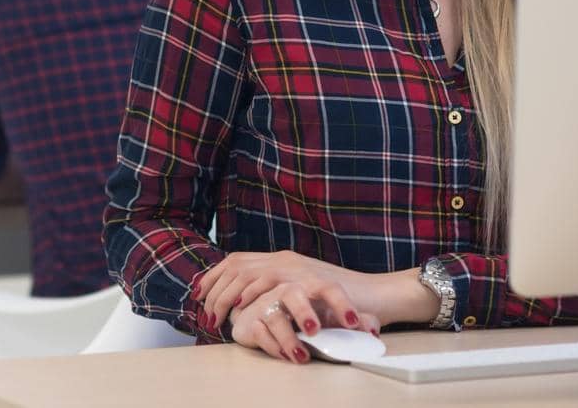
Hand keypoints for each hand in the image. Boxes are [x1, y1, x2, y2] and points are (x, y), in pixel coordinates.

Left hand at [197, 251, 438, 330]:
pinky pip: (278, 287)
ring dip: (233, 298)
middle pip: (239, 267)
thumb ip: (280, 295)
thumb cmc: (342, 302)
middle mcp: (286, 259)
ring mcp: (299, 268)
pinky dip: (258, 299)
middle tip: (207, 315)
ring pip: (253, 276)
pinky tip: (247, 312)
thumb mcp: (302, 295)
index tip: (199, 293)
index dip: (215, 276)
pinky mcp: (312, 281)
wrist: (378, 295)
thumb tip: (251, 309)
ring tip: (222, 318)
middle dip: (216, 290)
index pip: (238, 262)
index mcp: (281, 260)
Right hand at [227, 283, 379, 363]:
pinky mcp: (251, 319)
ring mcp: (267, 303)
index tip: (354, 323)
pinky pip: (259, 330)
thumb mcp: (333, 315)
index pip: (329, 289)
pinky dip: (273, 345)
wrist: (267, 309)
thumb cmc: (305, 312)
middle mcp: (287, 290)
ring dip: (288, 337)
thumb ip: (356, 321)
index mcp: (311, 285)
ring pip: (274, 315)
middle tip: (314, 330)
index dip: (342, 304)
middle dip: (303, 312)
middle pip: (293, 292)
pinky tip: (285, 355)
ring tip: (302, 356)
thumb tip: (373, 331)